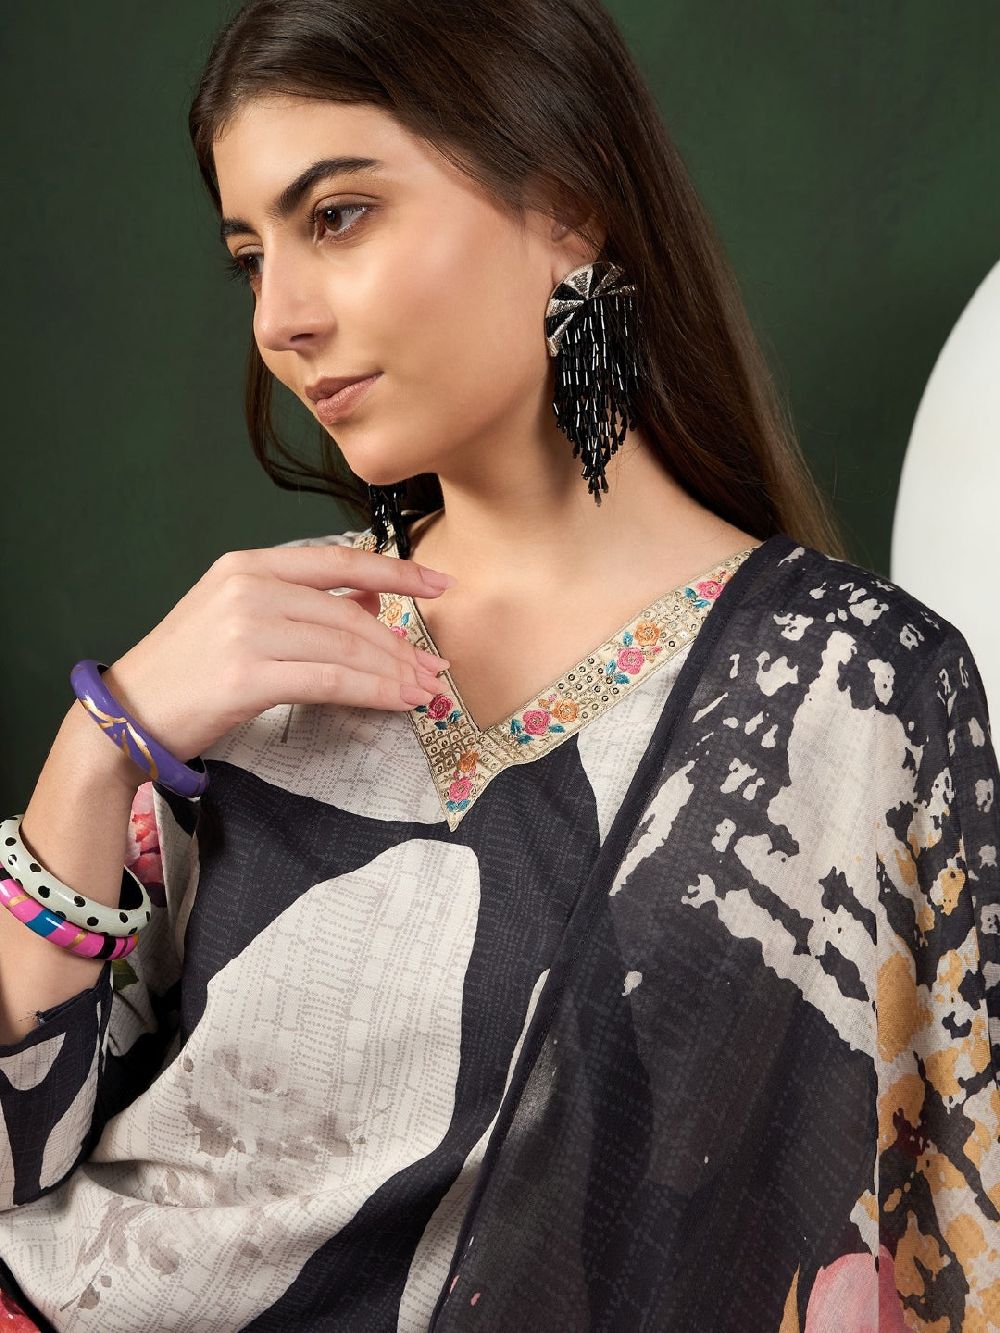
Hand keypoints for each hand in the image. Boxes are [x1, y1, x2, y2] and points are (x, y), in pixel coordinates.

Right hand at [102, 544, 454, 765]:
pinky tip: (397, 701)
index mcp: (248, 565)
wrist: (128, 714)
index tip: (441, 584)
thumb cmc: (188, 670)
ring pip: (346, 648)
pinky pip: (330, 680)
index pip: (340, 561)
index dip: (398, 572)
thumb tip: (370, 594)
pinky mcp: (248, 674)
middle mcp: (249, 587)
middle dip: (400, 644)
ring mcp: (247, 628)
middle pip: (349, 613)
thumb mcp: (241, 616)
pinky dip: (372, 691)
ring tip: (423, 690)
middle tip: (433, 668)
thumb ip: (304, 600)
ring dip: (393, 672)